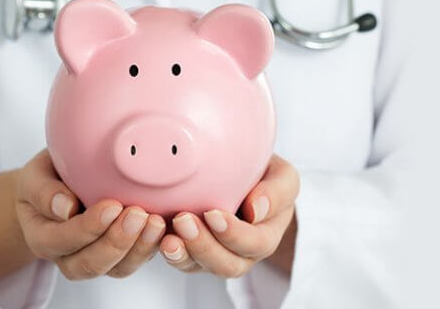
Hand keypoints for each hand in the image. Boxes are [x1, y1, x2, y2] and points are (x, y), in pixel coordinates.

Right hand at [13, 150, 165, 279]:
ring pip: (117, 269)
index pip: (60, 241)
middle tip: (137, 214)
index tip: (111, 206)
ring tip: (155, 222)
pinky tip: (164, 227)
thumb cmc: (46, 179)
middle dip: (116, 242)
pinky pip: (136, 260)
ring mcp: (95, 259)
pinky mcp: (120, 255)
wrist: (57, 187)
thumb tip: (64, 207)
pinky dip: (152, 247)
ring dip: (138, 248)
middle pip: (89, 264)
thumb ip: (43, 190)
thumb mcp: (35, 176)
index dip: (87, 228)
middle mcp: (66, 256)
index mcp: (41, 237)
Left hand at [159, 154, 299, 277]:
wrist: (244, 173)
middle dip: (204, 246)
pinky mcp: (191, 251)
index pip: (254, 244)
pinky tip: (157, 235)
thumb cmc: (265, 176)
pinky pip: (179, 259)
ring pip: (199, 266)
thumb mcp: (282, 176)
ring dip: (183, 252)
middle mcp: (242, 253)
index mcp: (267, 236)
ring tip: (168, 236)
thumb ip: (277, 191)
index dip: (234, 234)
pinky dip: (166, 250)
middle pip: (226, 265)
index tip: (214, 214)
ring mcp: (215, 255)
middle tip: (184, 220)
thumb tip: (256, 210)